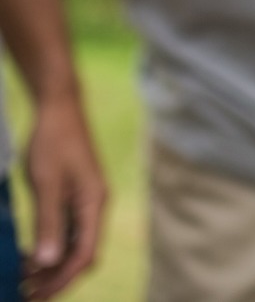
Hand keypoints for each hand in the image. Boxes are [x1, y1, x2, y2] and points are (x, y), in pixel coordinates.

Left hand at [23, 95, 106, 300]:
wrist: (59, 108)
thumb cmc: (53, 141)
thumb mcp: (46, 183)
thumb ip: (49, 222)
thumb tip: (49, 263)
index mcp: (94, 203)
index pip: (84, 255)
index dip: (61, 280)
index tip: (34, 296)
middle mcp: (95, 205)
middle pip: (82, 254)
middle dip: (56, 278)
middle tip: (24, 293)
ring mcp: (86, 200)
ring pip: (75, 244)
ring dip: (52, 265)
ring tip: (23, 278)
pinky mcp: (76, 195)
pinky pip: (68, 230)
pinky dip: (52, 247)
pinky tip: (31, 253)